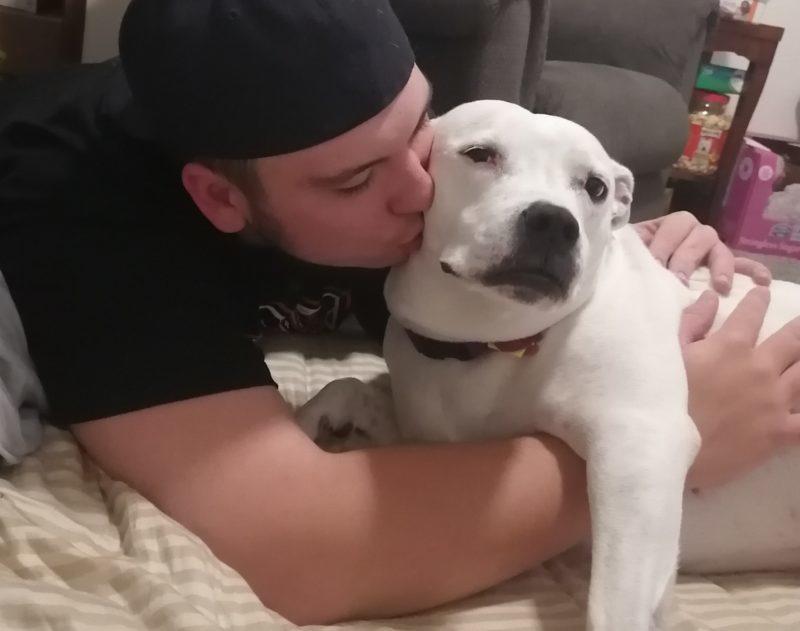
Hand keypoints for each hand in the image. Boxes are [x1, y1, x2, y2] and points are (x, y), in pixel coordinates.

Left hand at [634, 211, 770, 294]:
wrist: (627, 288)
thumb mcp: (623, 256)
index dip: (664, 244)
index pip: (671, 225)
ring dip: (718, 265)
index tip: (656, 265)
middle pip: (696, 233)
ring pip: (717, 247)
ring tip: (719, 286)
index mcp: (662, 228)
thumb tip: (623, 253)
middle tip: (679, 279)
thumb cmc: (625, 269)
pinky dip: (751, 270)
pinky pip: (740, 264)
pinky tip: (761, 281)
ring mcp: (705, 249)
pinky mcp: (719, 267)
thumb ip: (626, 251)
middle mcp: (687, 233)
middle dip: (687, 256)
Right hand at [679, 288, 799, 489]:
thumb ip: (692, 323)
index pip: (752, 313)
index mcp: (730, 346)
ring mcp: (775, 401)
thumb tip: (711, 297)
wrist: (664, 448)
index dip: (759, 300)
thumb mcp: (668, 353)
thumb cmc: (661, 398)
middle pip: (793, 340)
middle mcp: (760, 368)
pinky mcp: (781, 433)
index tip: (762, 294)